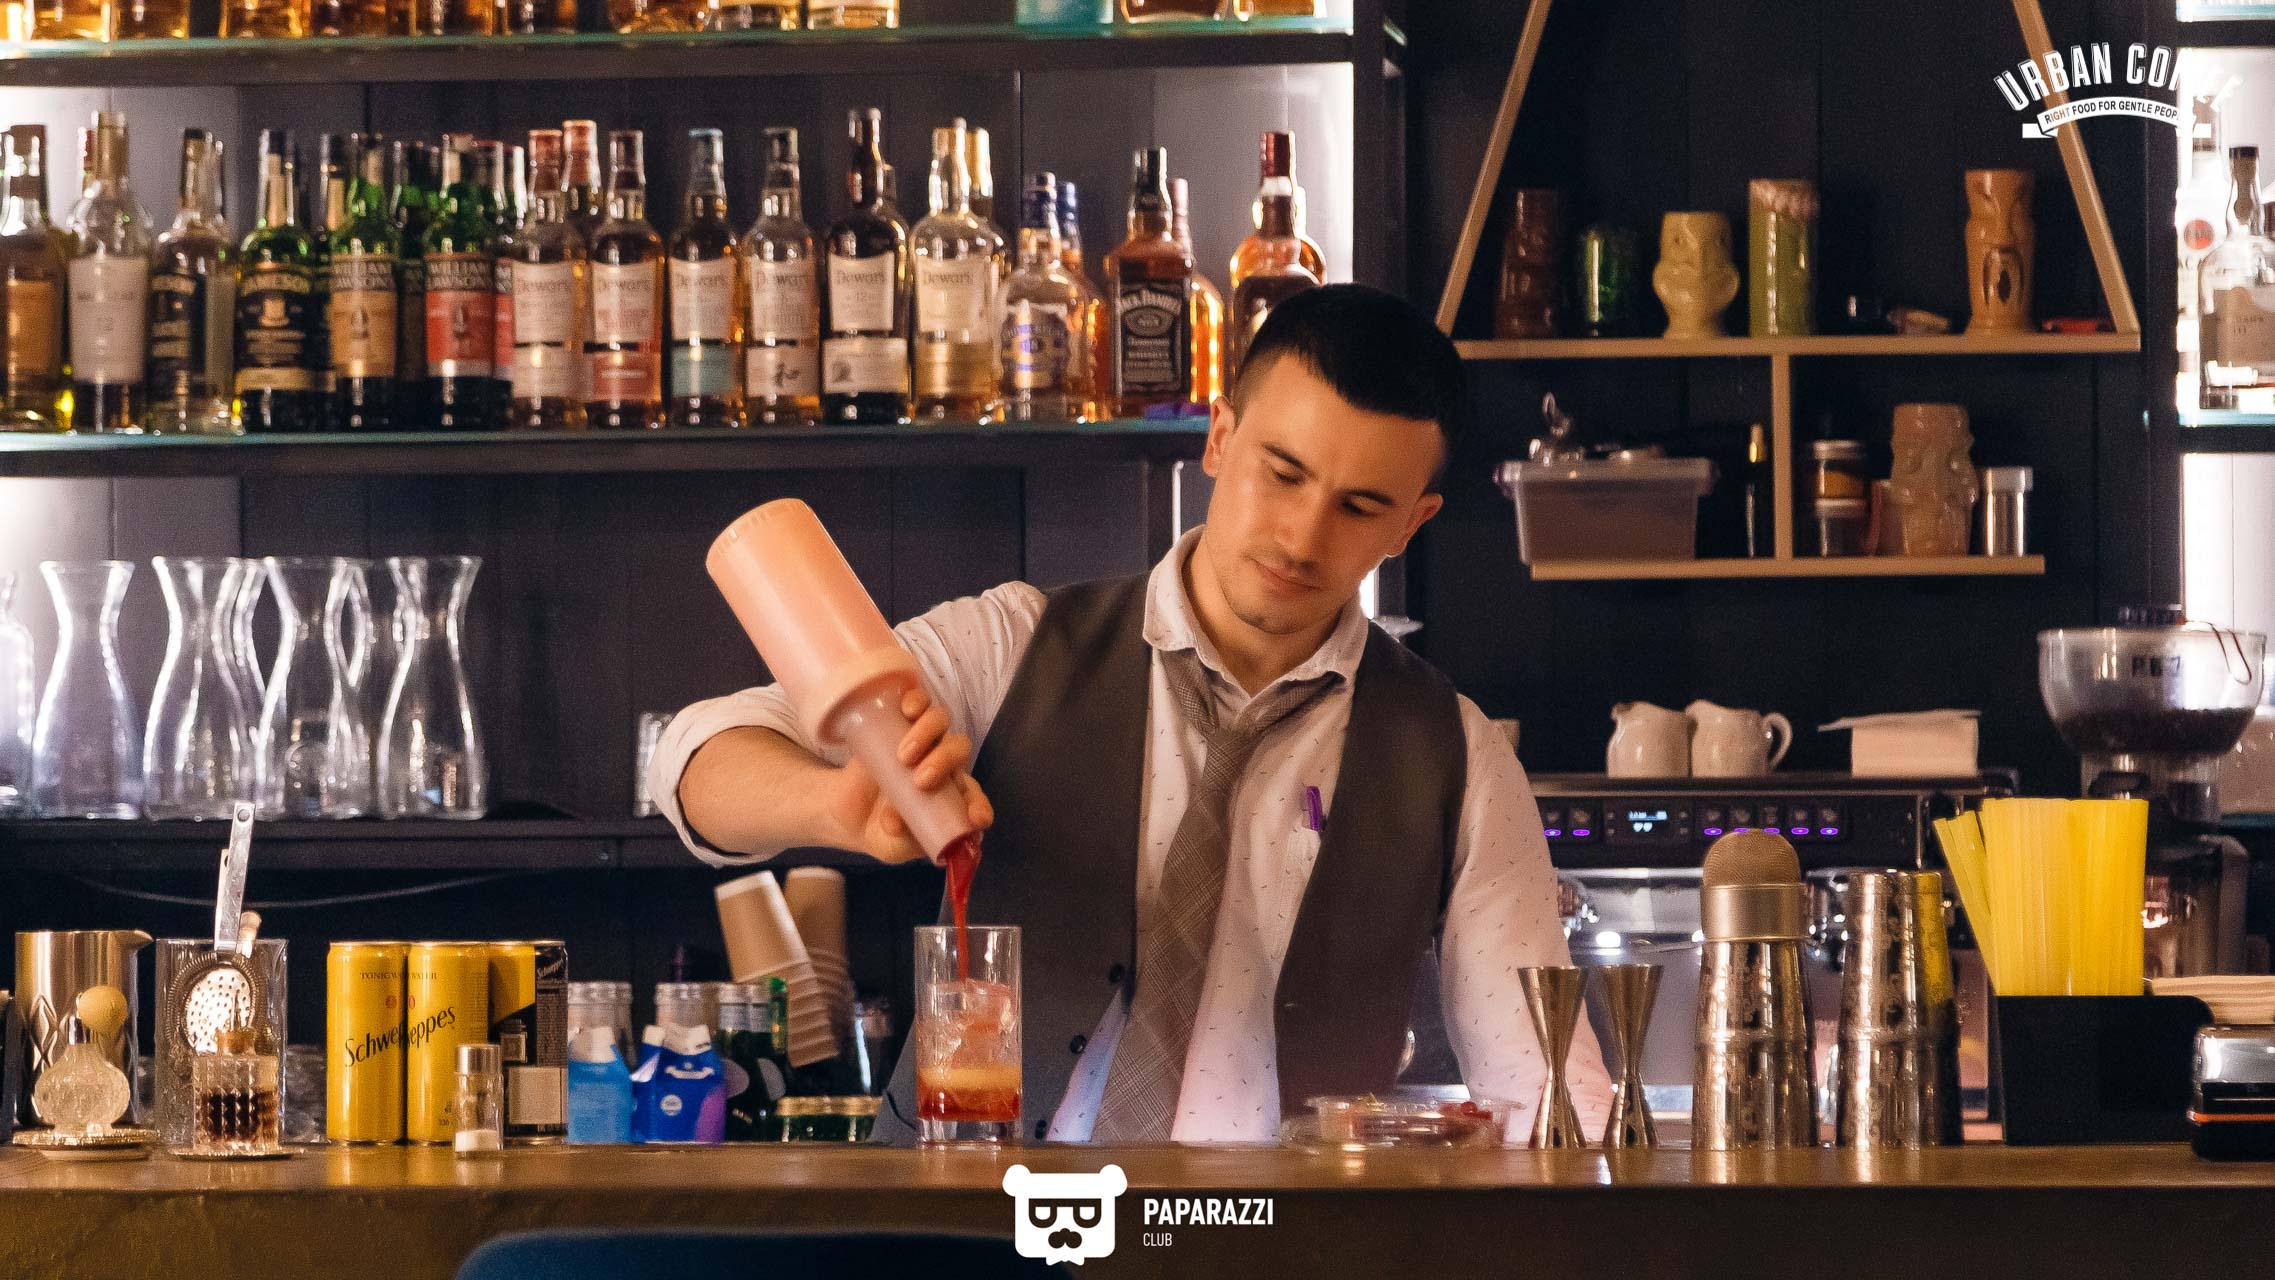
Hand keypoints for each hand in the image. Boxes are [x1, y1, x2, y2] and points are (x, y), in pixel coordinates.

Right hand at [822, 684, 993, 864]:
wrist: (850, 814)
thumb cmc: (883, 832)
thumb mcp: (892, 846)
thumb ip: (899, 840)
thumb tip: (895, 823)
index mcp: (951, 799)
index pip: (975, 797)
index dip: (979, 806)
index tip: (975, 818)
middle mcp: (942, 766)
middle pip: (958, 750)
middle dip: (945, 761)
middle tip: (921, 780)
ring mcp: (922, 742)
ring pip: (941, 723)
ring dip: (928, 733)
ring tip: (905, 755)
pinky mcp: (898, 724)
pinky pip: (916, 703)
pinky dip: (916, 701)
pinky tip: (907, 710)